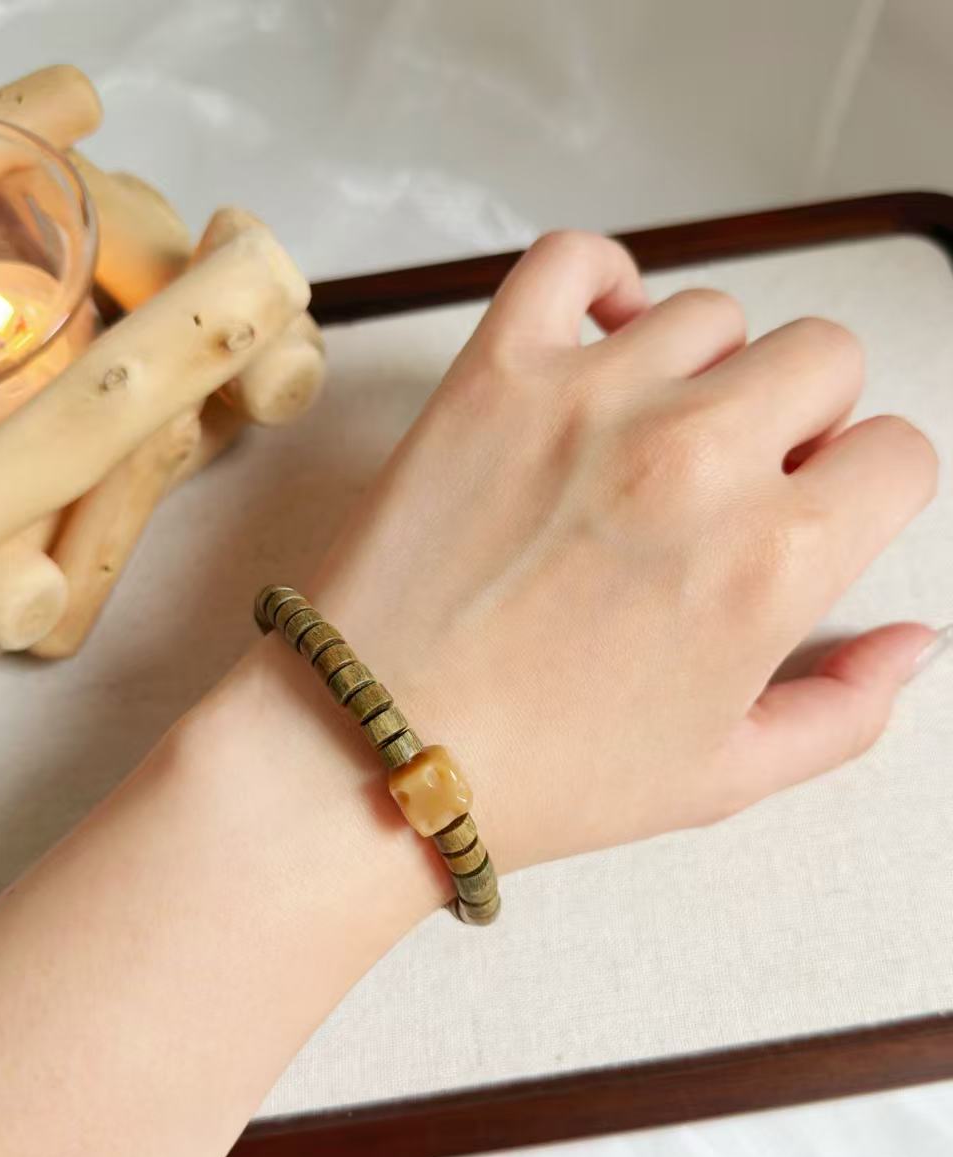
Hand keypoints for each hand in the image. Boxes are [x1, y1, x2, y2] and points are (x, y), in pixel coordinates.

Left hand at [273, 232, 938, 871]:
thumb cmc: (540, 778)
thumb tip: (916, 640)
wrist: (376, 752)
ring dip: (706, 370)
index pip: (899, 454)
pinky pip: (575, 259)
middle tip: (740, 481)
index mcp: (770, 562)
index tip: (818, 513)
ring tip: (653, 439)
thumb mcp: (723, 775)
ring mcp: (591, 401)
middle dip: (805, 418)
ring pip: (714, 312)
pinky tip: (604, 339)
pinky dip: (603, 280)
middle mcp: (696, 460)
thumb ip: (845, 708)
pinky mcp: (495, 373)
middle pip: (824, 358)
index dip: (867, 490)